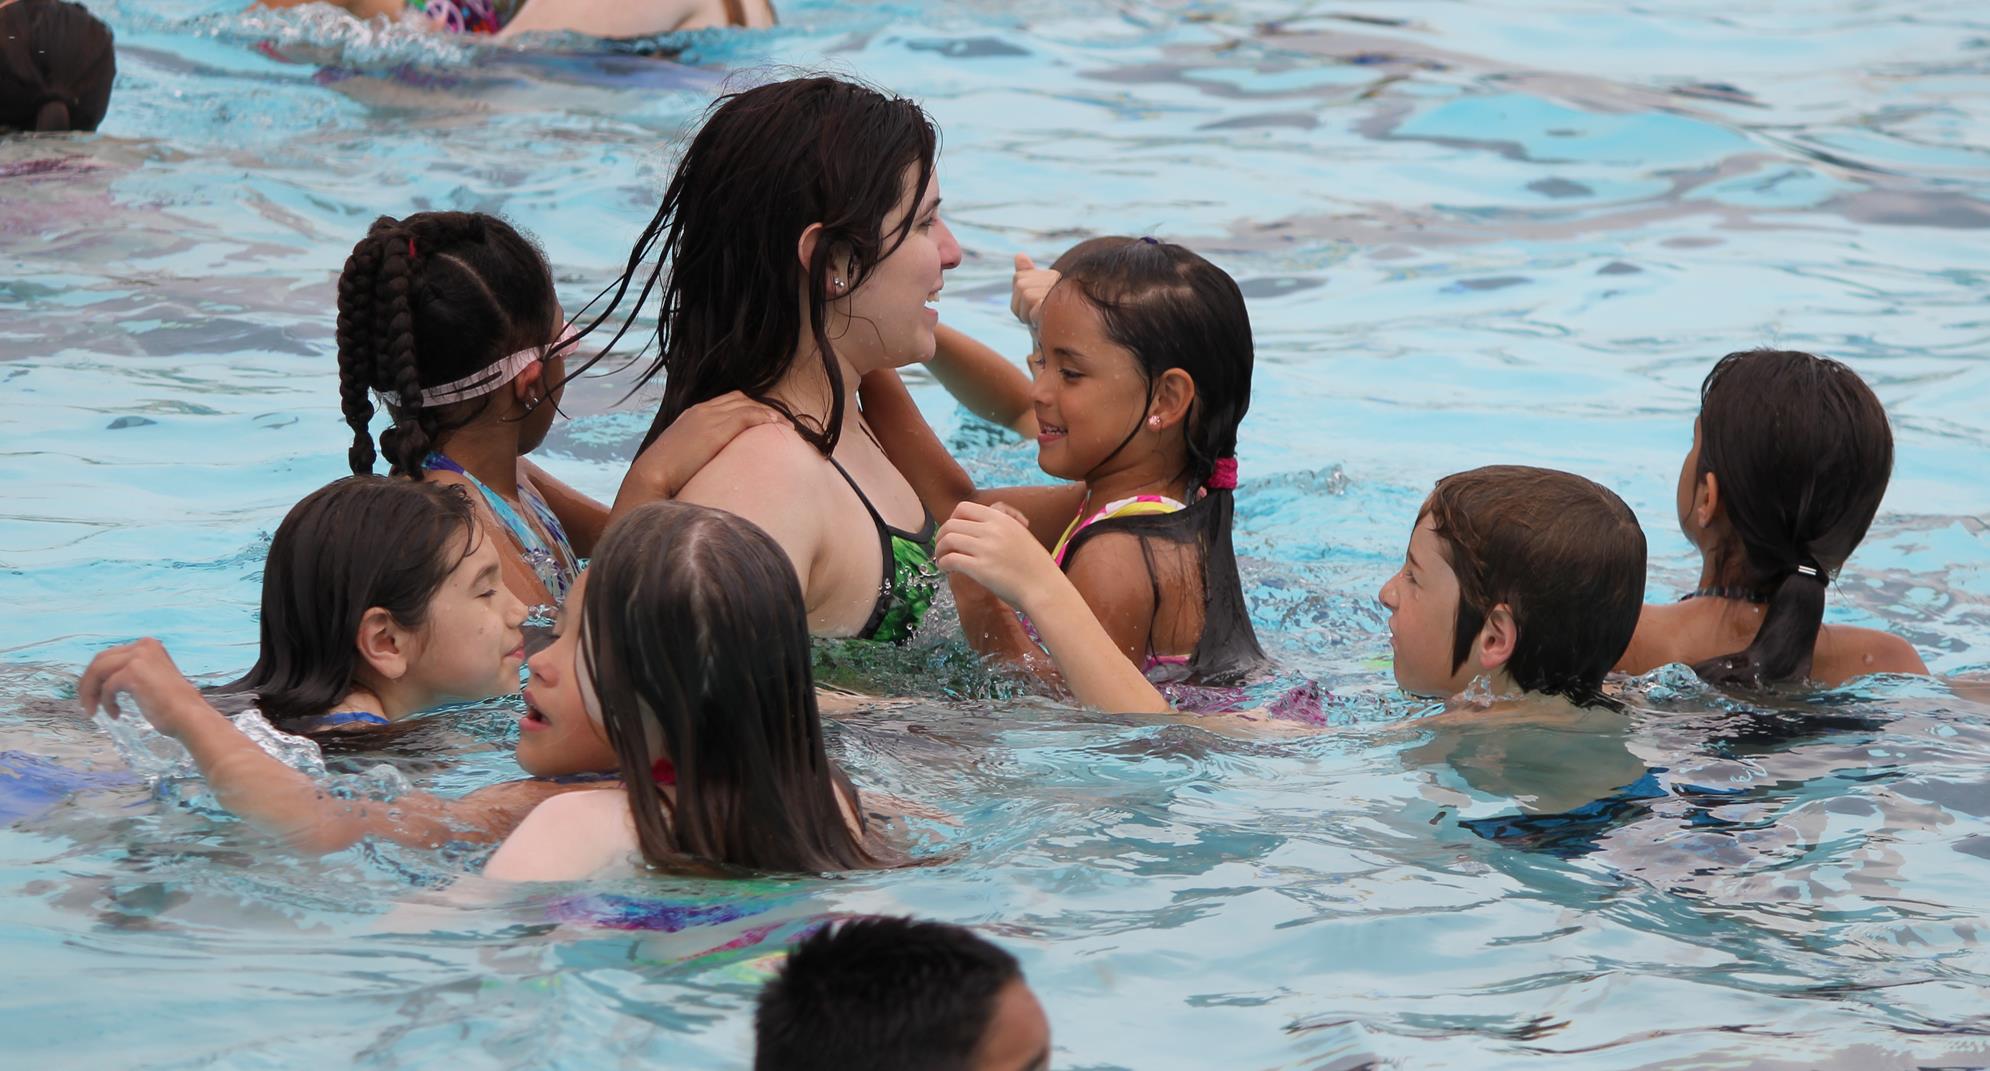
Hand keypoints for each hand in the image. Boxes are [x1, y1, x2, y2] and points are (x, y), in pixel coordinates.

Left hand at [78, 638, 218, 739]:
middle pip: (100, 660)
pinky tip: (114, 713)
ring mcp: (138, 657)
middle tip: (86, 703)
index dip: (96, 675)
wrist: (188, 716)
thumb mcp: (151, 679)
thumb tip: (103, 679)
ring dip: (90, 692)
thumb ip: (132, 672)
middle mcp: (143, 646)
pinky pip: (107, 687)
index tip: (92, 694)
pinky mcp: (133, 673)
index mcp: (149, 645)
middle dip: (88, 682)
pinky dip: (105, 702)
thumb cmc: (173, 705)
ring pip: (98, 671)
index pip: (111, 655)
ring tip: (91, 710)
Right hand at [624, 391, 781, 500]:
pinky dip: (768, 418)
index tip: (765, 423)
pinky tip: (780, 428)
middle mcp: (702, 410)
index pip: (727, 402)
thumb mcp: (681, 460)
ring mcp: (709, 416)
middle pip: (741, 398)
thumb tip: (707, 472)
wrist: (651, 477)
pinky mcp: (717, 427)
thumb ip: (697, 457)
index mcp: (692, 416)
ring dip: (771, 414)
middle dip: (762, 408)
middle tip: (781, 424)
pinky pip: (750, 415)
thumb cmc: (663, 478)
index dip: (749, 409)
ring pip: (749, 404)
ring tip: (788, 428)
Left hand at [935, 501, 1060, 610]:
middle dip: (941, 536)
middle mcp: (992, 530)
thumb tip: (977, 527)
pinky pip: (950, 559)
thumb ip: (1000, 527)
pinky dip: (943, 564)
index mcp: (1001, 519)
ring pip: (947, 540)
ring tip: (942, 560)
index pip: (964, 508)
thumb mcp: (1020, 535)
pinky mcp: (980, 569)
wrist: (1045, 588)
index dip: (953, 520)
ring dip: (939, 550)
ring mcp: (985, 548)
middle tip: (942, 549)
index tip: (953, 533)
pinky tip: (947, 570)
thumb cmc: (1035, 567)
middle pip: (951, 524)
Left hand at [1010, 254, 1059, 329]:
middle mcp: (1061, 279)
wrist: (1066, 352)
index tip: (1031, 312)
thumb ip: (1027, 278)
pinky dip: (1035, 318)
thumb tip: (1019, 255)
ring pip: (1026, 294)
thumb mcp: (1032, 302)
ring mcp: (1063, 289)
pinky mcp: (1063, 303)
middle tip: (1035, 319)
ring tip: (1040, 321)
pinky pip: (1035, 305)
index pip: (1018, 279)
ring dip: (1027, 314)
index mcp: (1052, 277)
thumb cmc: (1048, 328)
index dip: (1018, 300)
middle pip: (1020, 285)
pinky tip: (1045, 324)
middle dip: (1021, 308)